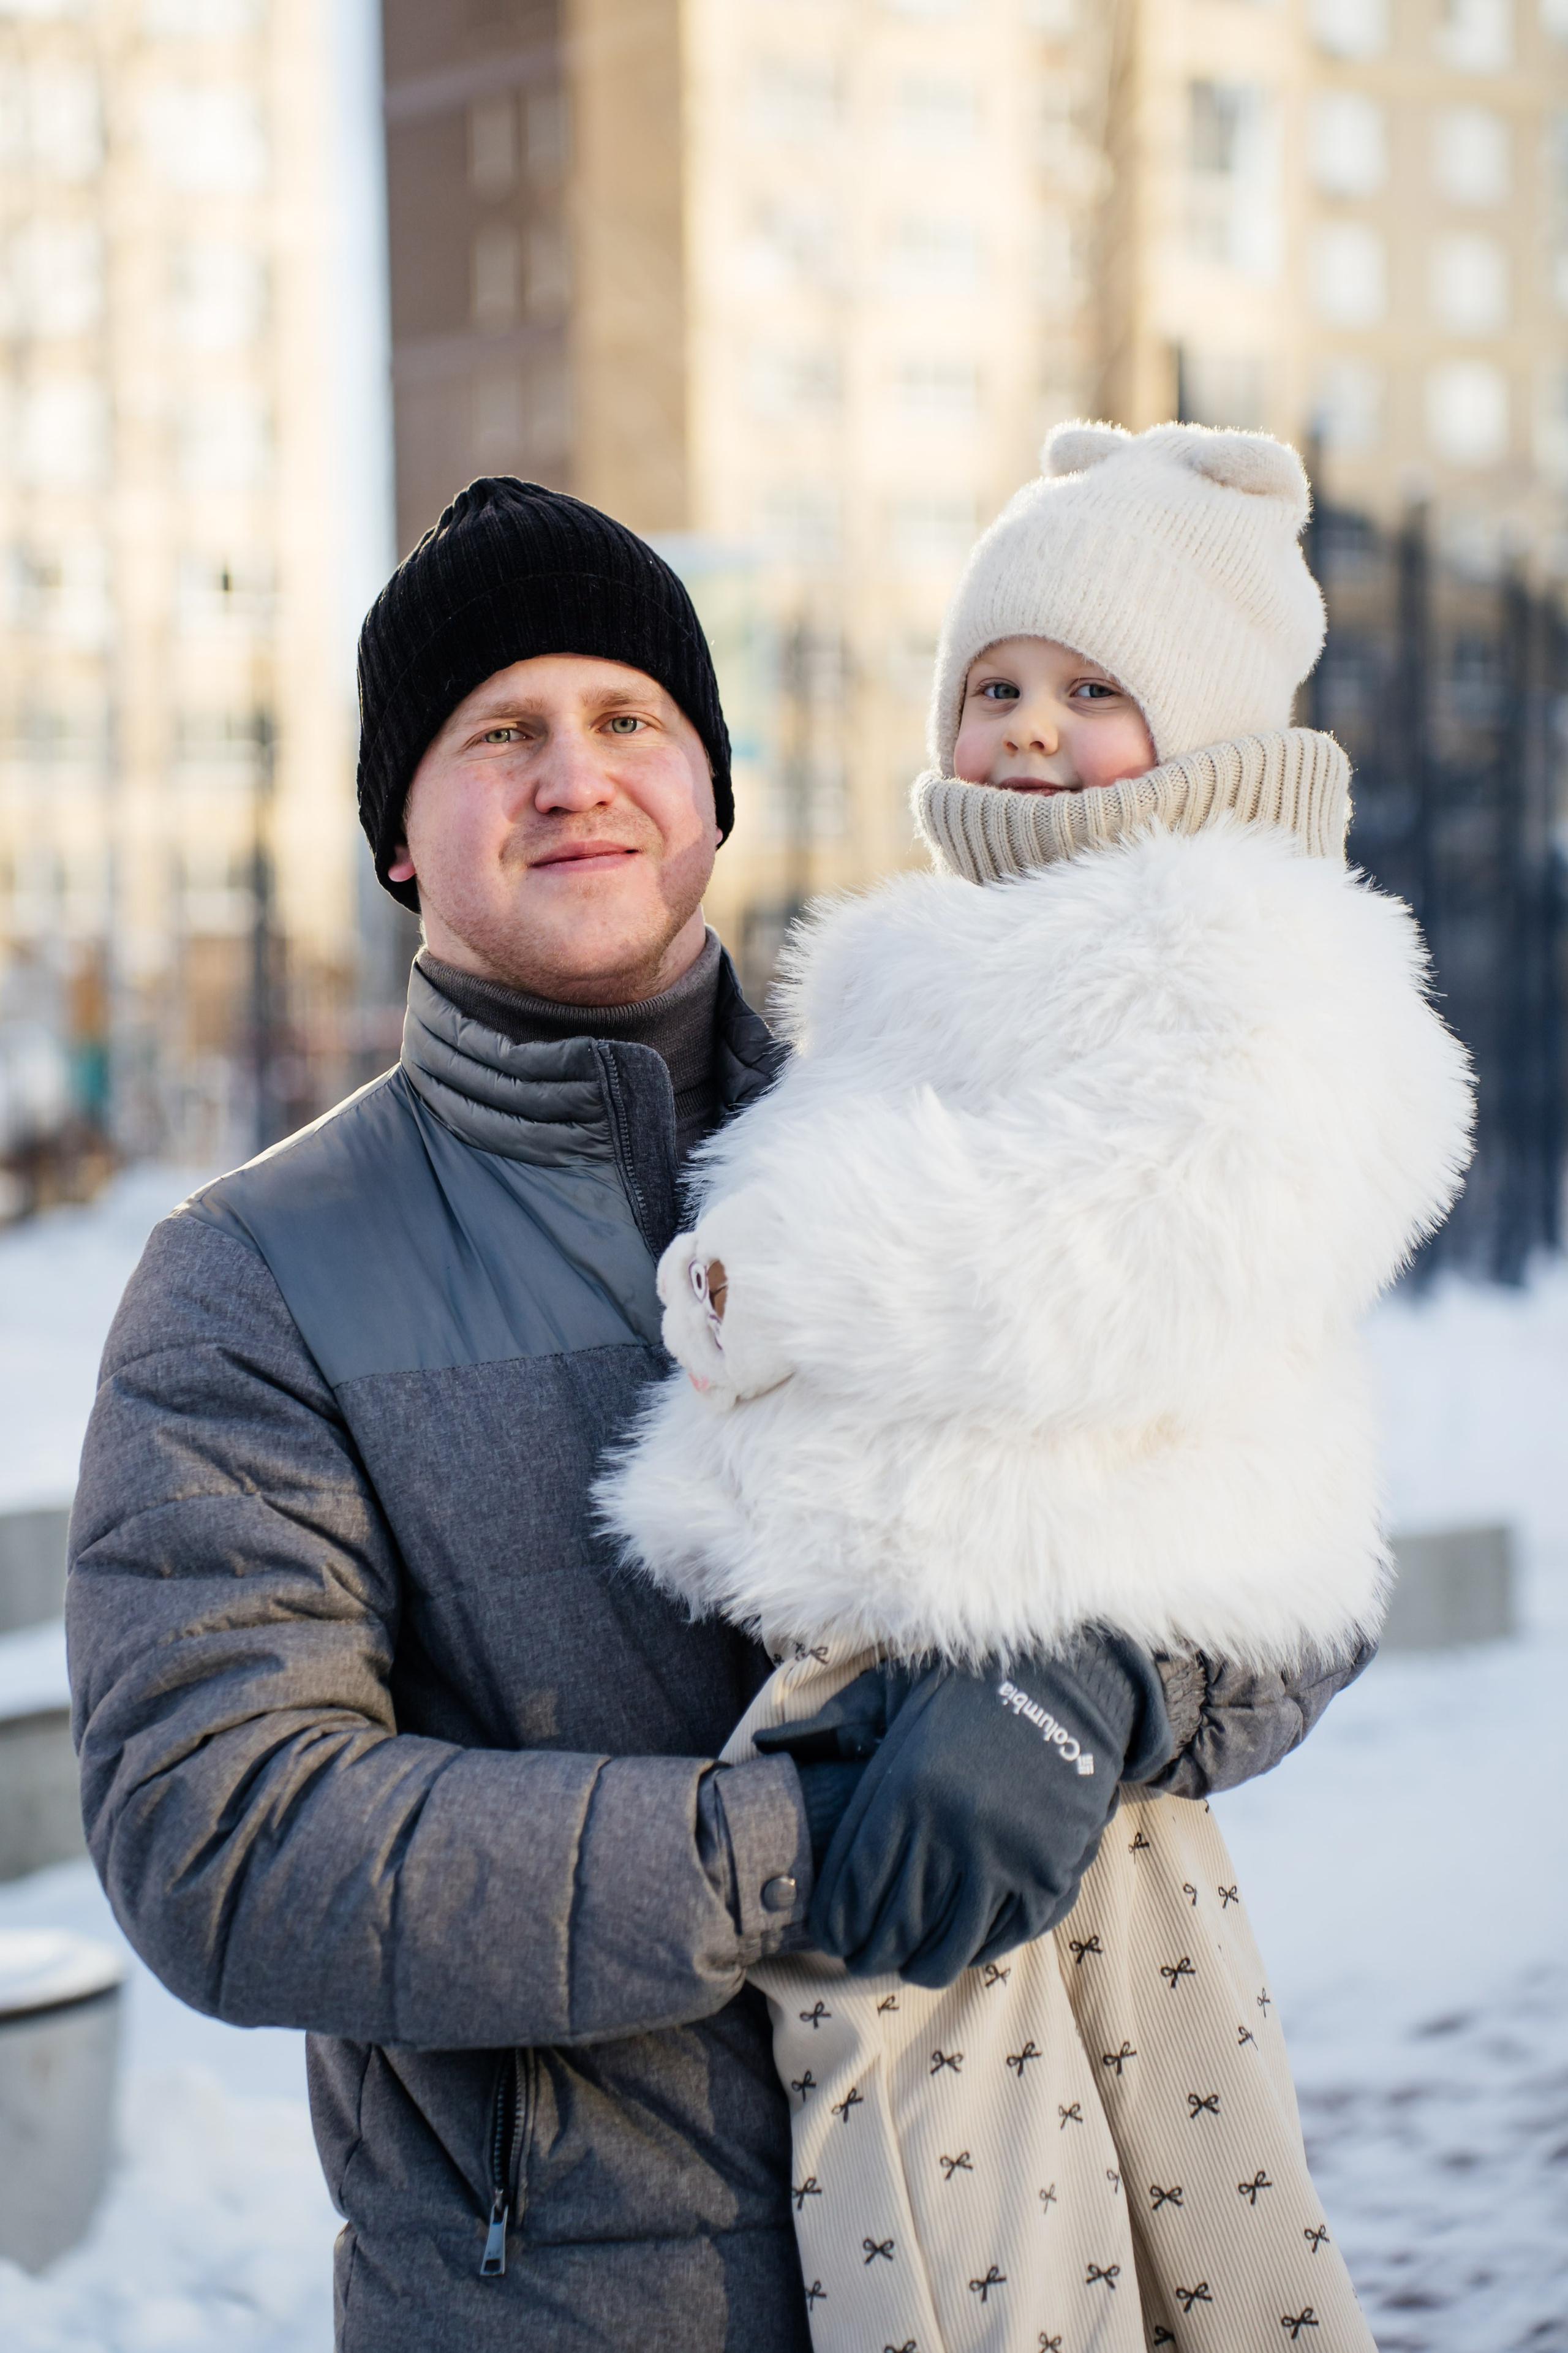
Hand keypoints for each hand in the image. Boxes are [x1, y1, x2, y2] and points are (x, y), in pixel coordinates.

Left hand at [760, 1635, 1170, 1987]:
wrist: (1068, 1676)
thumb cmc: (966, 1684)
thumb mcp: (892, 1690)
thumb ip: (833, 1725)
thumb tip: (765, 1745)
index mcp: (907, 1790)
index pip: (854, 1887)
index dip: (835, 1923)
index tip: (828, 1934)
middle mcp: (954, 1833)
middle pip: (895, 1925)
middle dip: (868, 1951)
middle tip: (858, 1957)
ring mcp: (1007, 1858)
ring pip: (948, 1945)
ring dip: (919, 1961)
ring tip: (904, 1959)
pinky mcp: (1051, 1874)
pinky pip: (1002, 1937)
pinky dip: (975, 1950)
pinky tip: (956, 1945)